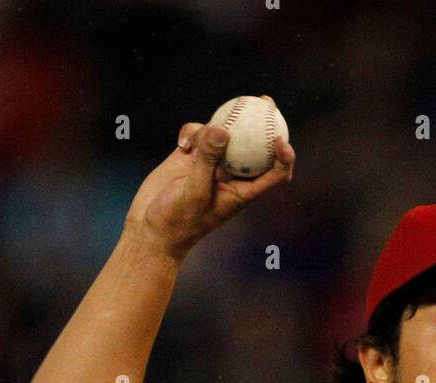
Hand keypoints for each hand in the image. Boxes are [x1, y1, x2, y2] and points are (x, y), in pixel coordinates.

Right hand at [123, 98, 294, 261]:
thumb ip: (207, 161)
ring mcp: (211, 163)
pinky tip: (181, 145)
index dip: (284, 157)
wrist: (150, 228)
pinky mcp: (191, 155)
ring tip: (194, 144)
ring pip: (223, 133)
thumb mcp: (194, 192)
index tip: (279, 140)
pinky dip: (191, 133)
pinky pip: (198, 133)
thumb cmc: (177, 220)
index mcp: (243, 191)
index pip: (275, 174)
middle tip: (265, 101)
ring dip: (211, 130)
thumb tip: (222, 130)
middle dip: (264, 122)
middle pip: (256, 145)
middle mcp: (231, 175)